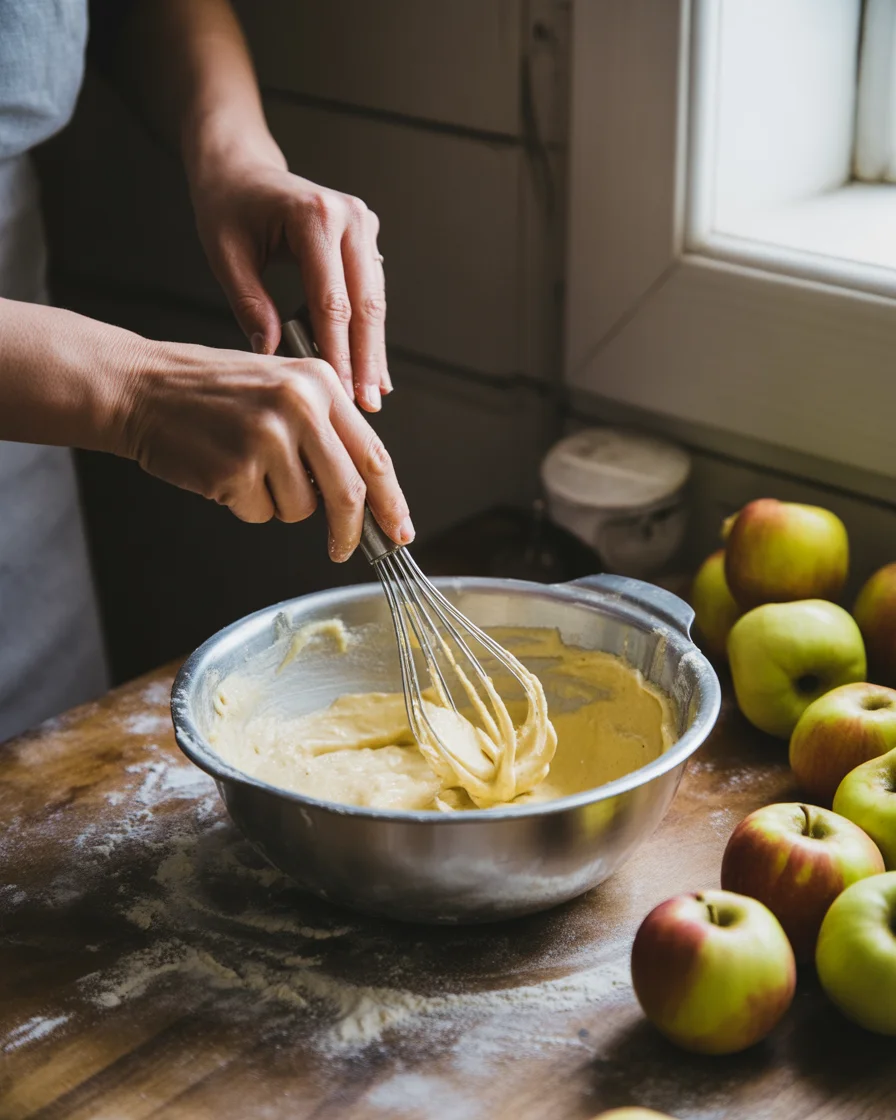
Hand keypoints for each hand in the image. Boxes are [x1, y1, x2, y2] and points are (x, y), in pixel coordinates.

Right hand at [123, 340, 411, 560]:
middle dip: (348, 531)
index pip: (373, 454)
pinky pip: (260, 514)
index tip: (399, 531)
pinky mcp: (235, 469)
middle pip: (348, 493)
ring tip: (246, 467)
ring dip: (278, 505)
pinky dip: (245, 505)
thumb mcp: (281, 387)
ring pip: (301, 510)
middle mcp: (299, 406)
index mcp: (319, 382)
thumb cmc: (211, 392)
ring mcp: (267, 438)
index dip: (391, 502)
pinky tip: (222, 471)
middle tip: (342, 549)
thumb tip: (365, 496)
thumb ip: (326, 431)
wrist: (141, 387)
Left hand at [189, 155, 390, 412]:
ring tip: (370, 394)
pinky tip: (368, 366)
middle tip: (366, 405)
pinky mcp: (365, 238)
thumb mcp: (225, 254)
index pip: (332, 301)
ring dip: (372, 350)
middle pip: (365, 304)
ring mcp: (363, 225)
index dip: (337, 352)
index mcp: (315, 216)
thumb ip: (250, 304)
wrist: (242, 167)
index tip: (337, 392)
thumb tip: (272, 355)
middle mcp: (349, 217)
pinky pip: (370, 292)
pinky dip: (366, 330)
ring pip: (374, 301)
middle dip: (365, 359)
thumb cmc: (228, 205)